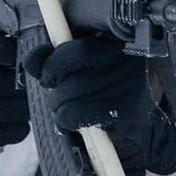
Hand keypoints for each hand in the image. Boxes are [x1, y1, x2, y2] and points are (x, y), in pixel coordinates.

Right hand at [0, 29, 29, 175]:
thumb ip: (8, 50)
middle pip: (6, 82)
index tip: (23, 61)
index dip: (14, 54)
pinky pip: (5, 132)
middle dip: (26, 89)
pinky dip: (17, 130)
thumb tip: (47, 51)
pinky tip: (16, 124)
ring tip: (25, 107)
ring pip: (8, 109)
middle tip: (32, 90)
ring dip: (24, 111)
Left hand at [23, 36, 175, 175]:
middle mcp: (125, 57)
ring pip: (73, 87)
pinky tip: (76, 124)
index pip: (74, 41)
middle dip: (53, 81)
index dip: (51, 58)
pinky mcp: (126, 110)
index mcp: (114, 44)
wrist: (142, 134)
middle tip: (56, 98)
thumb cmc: (105, 101)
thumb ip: (55, 64)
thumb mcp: (79, 75)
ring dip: (59, 105)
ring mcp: (128, 82)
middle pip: (73, 58)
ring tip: (66, 112)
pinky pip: (80, 112)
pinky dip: (68, 120)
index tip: (45, 76)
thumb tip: (33, 62)